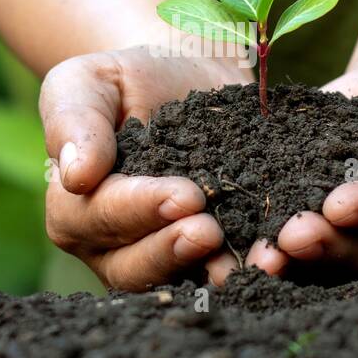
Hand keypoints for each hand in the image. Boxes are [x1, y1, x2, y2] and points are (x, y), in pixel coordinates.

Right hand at [40, 46, 250, 289]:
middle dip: (174, 250)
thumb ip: (74, 121)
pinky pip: (231, 270)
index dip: (140, 209)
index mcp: (76, 211)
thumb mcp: (88, 82)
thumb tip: (74, 175)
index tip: (182, 194)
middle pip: (137, 266)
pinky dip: (257, 264)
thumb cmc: (127, 80)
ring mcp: (166, 259)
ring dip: (220, 272)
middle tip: (210, 232)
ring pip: (185, 280)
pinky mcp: (215, 256)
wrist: (189, 77)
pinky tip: (284, 254)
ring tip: (256, 257)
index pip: (101, 218)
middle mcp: (115, 249)